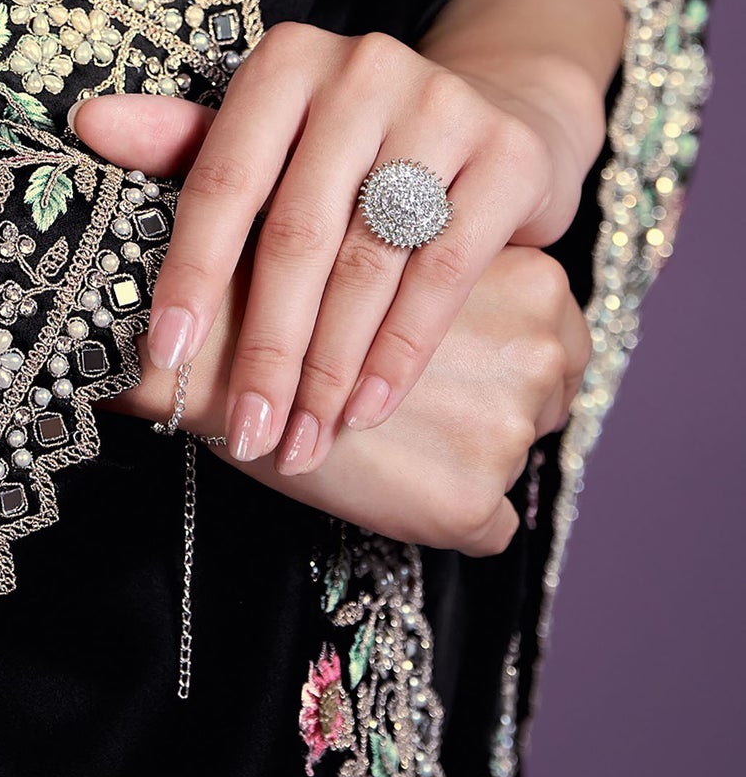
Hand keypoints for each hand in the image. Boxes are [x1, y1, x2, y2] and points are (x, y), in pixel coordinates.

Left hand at [74, 5, 603, 476]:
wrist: (494, 114)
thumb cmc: (348, 144)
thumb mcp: (267, 136)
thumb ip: (182, 143)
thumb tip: (87, 126)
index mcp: (285, 63)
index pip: (223, 180)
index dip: (191, 274)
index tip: (165, 359)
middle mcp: (363, 69)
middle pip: (297, 232)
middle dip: (268, 348)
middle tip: (250, 431)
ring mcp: (442, 106)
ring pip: (369, 261)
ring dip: (331, 367)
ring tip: (302, 437)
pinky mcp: (506, 156)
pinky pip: (443, 272)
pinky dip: (401, 350)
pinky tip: (367, 406)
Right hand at [106, 244, 591, 555]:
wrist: (218, 344)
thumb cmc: (301, 281)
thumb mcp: (402, 244)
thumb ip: (464, 260)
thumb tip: (513, 291)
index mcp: (539, 282)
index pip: (558, 338)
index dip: (500, 352)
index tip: (452, 361)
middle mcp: (541, 357)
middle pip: (547, 402)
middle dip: (492, 404)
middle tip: (425, 398)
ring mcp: (509, 434)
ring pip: (512, 463)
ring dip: (463, 457)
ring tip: (395, 435)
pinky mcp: (467, 502)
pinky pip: (488, 532)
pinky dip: (445, 515)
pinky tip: (392, 481)